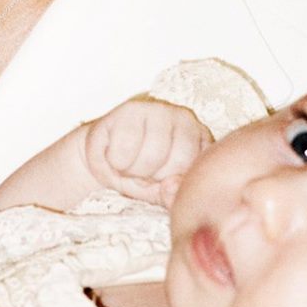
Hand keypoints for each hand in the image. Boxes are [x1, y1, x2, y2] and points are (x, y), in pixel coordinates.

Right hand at [82, 97, 211, 206]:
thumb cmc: (139, 175)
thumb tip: (170, 186)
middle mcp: (186, 120)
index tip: (161, 182)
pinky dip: (116, 161)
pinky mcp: (131, 110)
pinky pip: (125, 148)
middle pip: (178, 162)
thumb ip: (173, 196)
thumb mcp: (161, 193)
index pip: (197, 172)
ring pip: (152, 156)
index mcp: (201, 141)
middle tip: (142, 173)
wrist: (104, 160)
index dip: (173, 184)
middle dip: (155, 177)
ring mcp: (159, 110)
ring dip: (133, 171)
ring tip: (128, 165)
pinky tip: (115, 154)